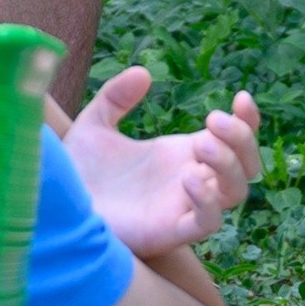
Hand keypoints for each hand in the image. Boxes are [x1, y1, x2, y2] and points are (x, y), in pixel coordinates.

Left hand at [59, 67, 267, 257]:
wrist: (57, 208)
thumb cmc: (77, 173)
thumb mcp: (94, 125)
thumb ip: (116, 97)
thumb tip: (143, 73)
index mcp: (181, 154)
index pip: (234, 139)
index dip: (247, 120)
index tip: (241, 96)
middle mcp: (191, 180)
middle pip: (245, 165)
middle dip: (241, 139)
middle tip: (212, 119)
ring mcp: (184, 206)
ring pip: (235, 192)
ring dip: (228, 165)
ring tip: (200, 142)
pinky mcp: (171, 231)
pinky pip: (208, 222)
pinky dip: (209, 202)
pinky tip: (188, 178)